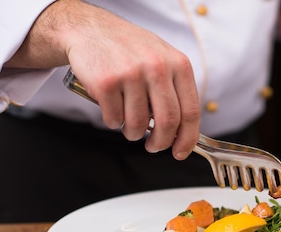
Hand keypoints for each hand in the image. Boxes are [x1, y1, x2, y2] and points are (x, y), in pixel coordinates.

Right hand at [6, 0, 199, 156]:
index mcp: (178, 64)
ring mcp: (131, 74)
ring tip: (128, 123)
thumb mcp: (162, 59)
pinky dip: (112, 121)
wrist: (90, 30)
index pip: (190, 111)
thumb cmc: (129, 50)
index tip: (180, 152)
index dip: (187, 138)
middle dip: (160, 143)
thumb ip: (175, 90)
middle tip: (153, 147)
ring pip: (138, 124)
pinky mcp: (106, 82)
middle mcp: (157, 67)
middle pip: (168, 122)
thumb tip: (184, 131)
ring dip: (133, 133)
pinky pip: (114, 119)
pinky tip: (111, 107)